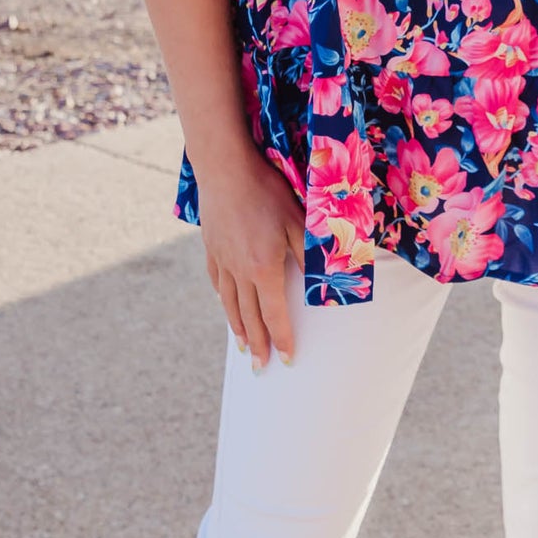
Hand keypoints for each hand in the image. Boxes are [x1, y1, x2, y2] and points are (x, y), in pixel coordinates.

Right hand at [195, 148, 307, 369]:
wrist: (224, 169)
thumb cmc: (267, 192)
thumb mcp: (298, 221)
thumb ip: (311, 254)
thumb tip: (326, 283)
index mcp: (263, 269)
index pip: (275, 314)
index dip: (283, 338)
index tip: (288, 360)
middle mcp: (239, 272)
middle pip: (249, 317)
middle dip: (258, 345)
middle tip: (262, 368)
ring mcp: (222, 261)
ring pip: (230, 304)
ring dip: (239, 329)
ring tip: (244, 348)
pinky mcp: (211, 249)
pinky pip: (217, 283)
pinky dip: (223, 300)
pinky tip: (226, 307)